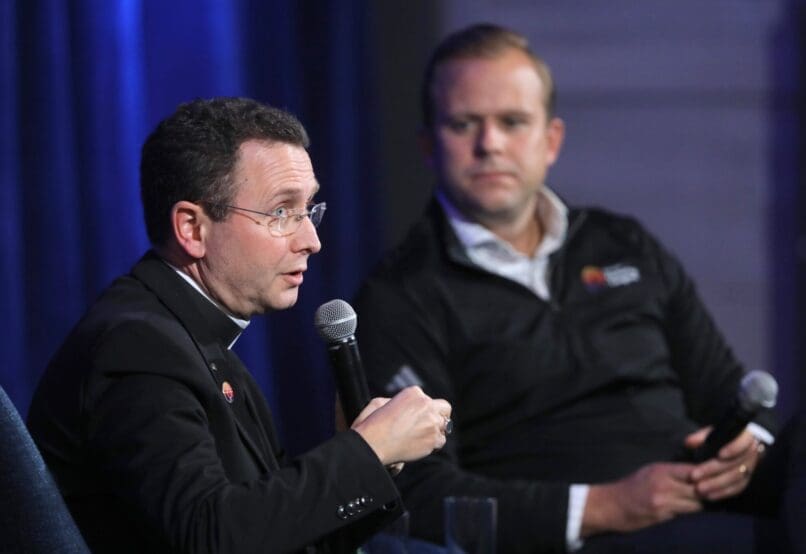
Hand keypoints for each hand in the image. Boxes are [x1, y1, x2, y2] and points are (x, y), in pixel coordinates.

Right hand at [352, 386, 451, 465]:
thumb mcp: (381, 402)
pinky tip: (422, 445)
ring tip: (423, 437)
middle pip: (444, 407)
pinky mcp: (433, 438)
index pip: (428, 399)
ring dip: (436, 430)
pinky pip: (441, 440)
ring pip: (445, 425)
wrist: (373, 443)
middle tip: (432, 423)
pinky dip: (433, 444)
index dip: (424, 409)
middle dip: (440, 414)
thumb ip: (401, 401)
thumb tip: (411, 407)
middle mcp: (426, 404)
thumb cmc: (373, 424)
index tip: (417, 417)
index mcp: (414, 392)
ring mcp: (432, 421)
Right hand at [582, 462, 701, 536]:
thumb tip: (696, 474)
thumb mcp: (650, 472)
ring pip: (696, 504)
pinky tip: (692, 515)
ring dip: (701, 506)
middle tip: (714, 496)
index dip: (706, 476)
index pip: (694, 471)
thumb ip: (671, 473)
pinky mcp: (662, 516)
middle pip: (699, 489)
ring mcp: (663, 501)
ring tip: (704, 506)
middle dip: (708, 493)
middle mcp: (664, 484)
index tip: (712, 480)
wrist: (611, 505)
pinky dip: (691, 515)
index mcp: (661, 470)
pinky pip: (685, 516)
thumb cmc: (632, 488)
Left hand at [685, 427, 761, 500]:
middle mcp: (751, 453)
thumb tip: (689, 442)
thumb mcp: (709, 433)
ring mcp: (749, 468)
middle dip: (714, 470)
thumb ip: (700, 436)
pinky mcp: (745, 480)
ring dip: (716, 484)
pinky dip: (722, 492)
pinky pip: (736, 489)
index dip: (734, 448)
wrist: (725, 447)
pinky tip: (708, 496)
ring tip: (698, 488)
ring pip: (736, 478)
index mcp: (745, 437)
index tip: (720, 455)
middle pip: (736, 463)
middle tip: (694, 475)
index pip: (745, 442)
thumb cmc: (716, 437)